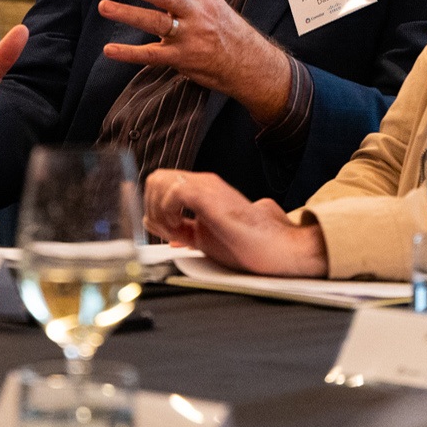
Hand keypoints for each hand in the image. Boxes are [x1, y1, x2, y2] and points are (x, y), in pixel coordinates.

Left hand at [98, 0, 291, 122]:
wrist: (249, 64)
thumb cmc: (225, 29)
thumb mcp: (211, 1)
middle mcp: (196, 12)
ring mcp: (190, 36)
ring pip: (155, 22)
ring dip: (127, 14)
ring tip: (104, 6)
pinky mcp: (183, 59)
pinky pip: (152, 56)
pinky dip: (128, 53)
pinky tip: (109, 50)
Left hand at [143, 170, 327, 276]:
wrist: (274, 247)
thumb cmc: (248, 244)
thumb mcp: (205, 237)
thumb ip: (185, 230)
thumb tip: (167, 233)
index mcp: (202, 190)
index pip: (160, 184)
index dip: (153, 208)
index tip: (166, 232)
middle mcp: (203, 182)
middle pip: (155, 178)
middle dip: (152, 207)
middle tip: (169, 232)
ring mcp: (207, 186)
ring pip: (159, 181)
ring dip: (159, 211)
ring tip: (176, 232)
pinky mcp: (210, 196)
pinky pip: (174, 191)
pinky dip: (169, 212)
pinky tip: (182, 229)